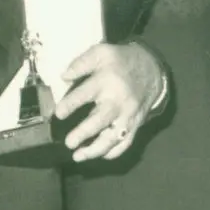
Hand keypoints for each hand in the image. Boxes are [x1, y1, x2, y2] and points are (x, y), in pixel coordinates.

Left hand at [54, 41, 168, 162]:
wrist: (151, 69)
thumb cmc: (120, 61)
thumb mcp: (101, 52)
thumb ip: (81, 63)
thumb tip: (63, 76)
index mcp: (106, 81)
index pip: (85, 94)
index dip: (71, 104)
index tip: (58, 113)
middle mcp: (117, 101)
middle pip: (100, 121)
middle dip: (84, 133)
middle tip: (69, 143)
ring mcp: (128, 115)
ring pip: (113, 137)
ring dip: (95, 150)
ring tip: (78, 157)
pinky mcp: (135, 124)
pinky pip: (125, 143)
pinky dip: (113, 153)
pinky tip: (99, 156)